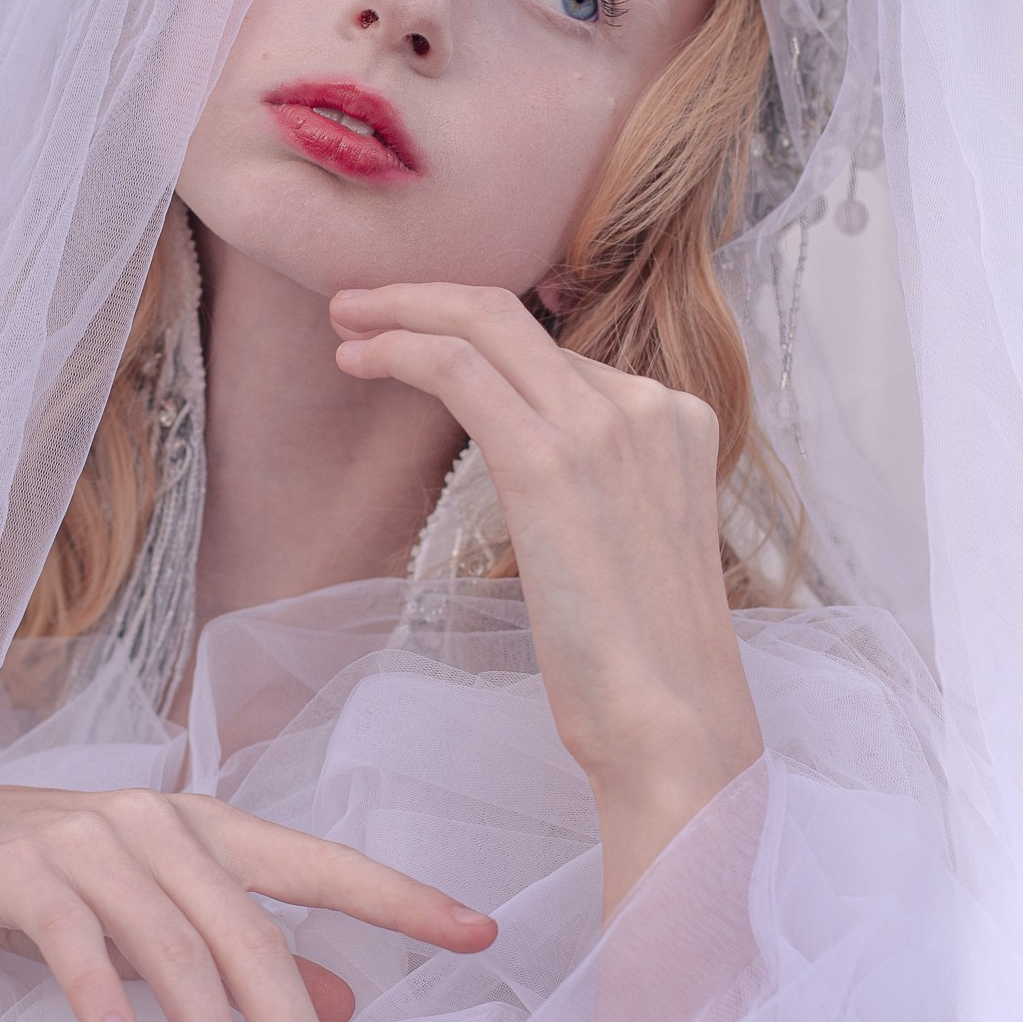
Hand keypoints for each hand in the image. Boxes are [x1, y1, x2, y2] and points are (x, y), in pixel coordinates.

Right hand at [0, 785, 496, 1021]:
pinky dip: (102, 993)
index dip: (400, 898)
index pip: (318, 864)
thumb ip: (243, 956)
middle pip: (248, 933)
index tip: (483, 934)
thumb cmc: (49, 881)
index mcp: (204, 829)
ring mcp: (84, 841)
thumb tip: (344, 1007)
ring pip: (173, 948)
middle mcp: (156, 823)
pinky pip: (70, 938)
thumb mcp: (156, 915)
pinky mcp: (15, 869)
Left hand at [331, 283, 762, 910]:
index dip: (476, 335)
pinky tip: (357, 362)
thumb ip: (598, 490)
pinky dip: (400, 349)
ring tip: (345, 327)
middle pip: (517, 315)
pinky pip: (458, 370)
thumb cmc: (643, 666)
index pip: (558, 355)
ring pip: (482, 324)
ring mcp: (605, 427)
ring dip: (400, 313)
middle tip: (358, 306)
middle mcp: (648, 407)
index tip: (418, 340)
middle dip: (427, 296)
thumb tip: (532, 466)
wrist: (671, 724)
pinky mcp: (550, 463)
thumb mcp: (633, 549)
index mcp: (678, 421)